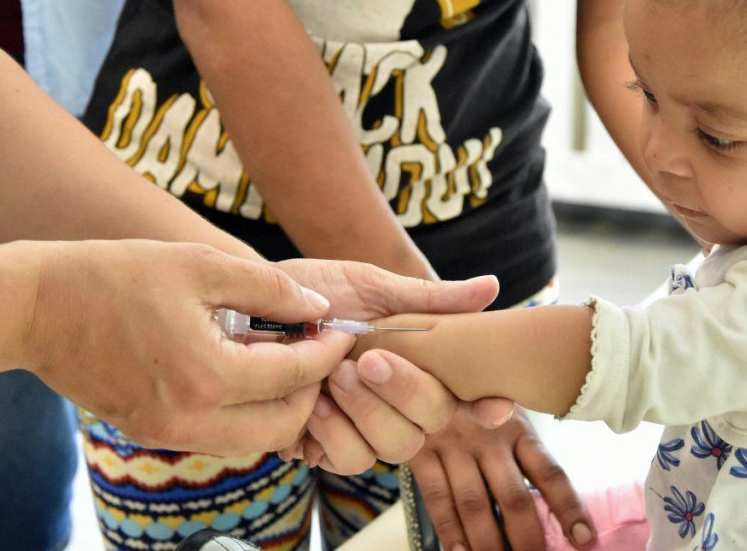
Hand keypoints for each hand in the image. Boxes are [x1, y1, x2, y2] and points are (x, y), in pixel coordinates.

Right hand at [19, 240, 347, 454]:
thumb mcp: (204, 266)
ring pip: (255, 438)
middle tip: (319, 347)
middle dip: (314, 389)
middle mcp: (190, 419)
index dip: (329, 350)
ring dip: (283, 404)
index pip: (295, 377)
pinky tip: (250, 367)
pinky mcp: (154, 432)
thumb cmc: (117, 276)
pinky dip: (248, 409)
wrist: (39, 306)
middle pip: (285, 425)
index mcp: (206, 377)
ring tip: (287, 355)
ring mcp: (170, 433)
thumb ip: (272, 289)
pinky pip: (222, 433)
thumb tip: (319, 306)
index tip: (344, 327)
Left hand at [273, 260, 513, 470]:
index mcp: (420, 365)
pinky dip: (330, 432)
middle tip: (366, 360)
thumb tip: (492, 286)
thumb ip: (430, 298)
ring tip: (330, 377)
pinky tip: (310, 401)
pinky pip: (345, 460)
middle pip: (430, 424)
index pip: (468, 395)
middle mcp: (399, 403)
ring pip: (391, 449)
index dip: (486, 407)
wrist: (253, 306)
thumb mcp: (373, 287)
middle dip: (403, 393)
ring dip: (365, 413)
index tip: (492, 407)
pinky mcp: (324, 446)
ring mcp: (364, 428)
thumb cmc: (319, 292)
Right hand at [407, 409, 595, 550]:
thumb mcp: (506, 410)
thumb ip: (524, 449)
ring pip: (475, 504)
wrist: (422, 368)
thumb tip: (552, 503)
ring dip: (489, 544)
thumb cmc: (475, 399)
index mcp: (518, 427)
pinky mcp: (421, 452)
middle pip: (513, 497)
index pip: (549, 473)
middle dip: (528, 539)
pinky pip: (438, 499)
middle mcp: (488, 435)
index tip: (584, 540)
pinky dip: (450, 531)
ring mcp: (453, 444)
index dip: (569, 508)